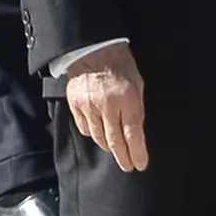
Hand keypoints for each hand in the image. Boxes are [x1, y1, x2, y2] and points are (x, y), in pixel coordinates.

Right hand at [63, 42, 148, 171]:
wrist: (93, 49)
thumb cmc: (120, 64)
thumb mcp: (137, 84)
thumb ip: (137, 108)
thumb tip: (136, 133)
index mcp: (126, 98)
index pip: (133, 135)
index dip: (137, 153)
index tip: (140, 164)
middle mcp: (107, 105)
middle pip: (115, 142)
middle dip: (123, 157)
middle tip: (128, 166)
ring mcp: (89, 106)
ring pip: (98, 138)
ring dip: (109, 147)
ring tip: (116, 151)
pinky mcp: (75, 104)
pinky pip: (85, 128)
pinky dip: (93, 134)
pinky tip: (99, 133)